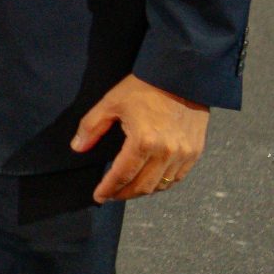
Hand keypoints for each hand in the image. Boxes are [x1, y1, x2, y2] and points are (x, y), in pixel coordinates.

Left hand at [72, 73, 210, 202]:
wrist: (181, 76)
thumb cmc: (144, 87)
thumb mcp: (111, 103)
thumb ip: (91, 127)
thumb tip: (78, 147)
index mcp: (144, 141)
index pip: (122, 175)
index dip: (108, 189)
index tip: (99, 197)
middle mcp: (166, 152)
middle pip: (142, 186)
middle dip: (123, 194)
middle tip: (110, 195)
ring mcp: (183, 154)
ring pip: (161, 185)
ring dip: (142, 190)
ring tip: (128, 188)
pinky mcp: (195, 151)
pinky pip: (177, 177)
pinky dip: (162, 183)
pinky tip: (150, 180)